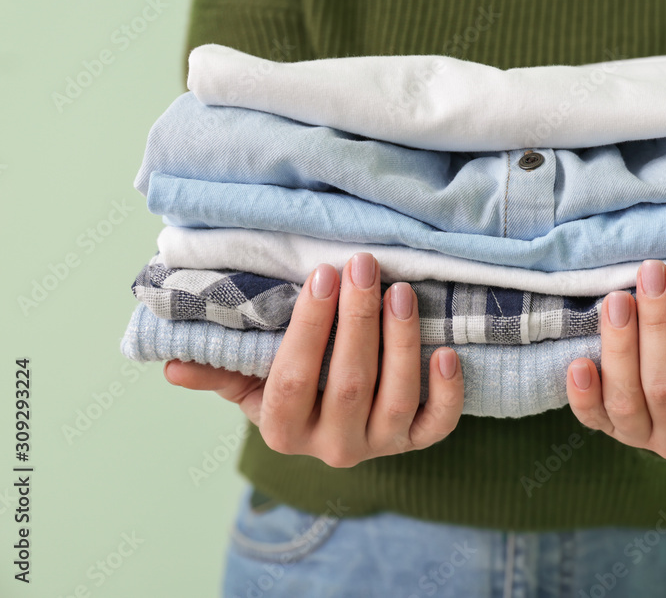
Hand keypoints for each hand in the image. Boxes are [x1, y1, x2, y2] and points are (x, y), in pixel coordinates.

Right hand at [163, 253, 463, 467]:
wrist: (333, 424)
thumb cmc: (290, 387)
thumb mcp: (250, 382)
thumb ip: (219, 370)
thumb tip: (172, 364)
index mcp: (282, 428)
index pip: (292, 379)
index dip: (309, 328)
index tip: (322, 276)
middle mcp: (331, 446)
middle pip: (348, 383)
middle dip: (358, 321)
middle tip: (364, 266)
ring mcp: (377, 446)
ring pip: (395, 399)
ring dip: (401, 343)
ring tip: (401, 291)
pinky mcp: (414, 443)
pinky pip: (436, 426)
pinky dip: (447, 393)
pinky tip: (447, 352)